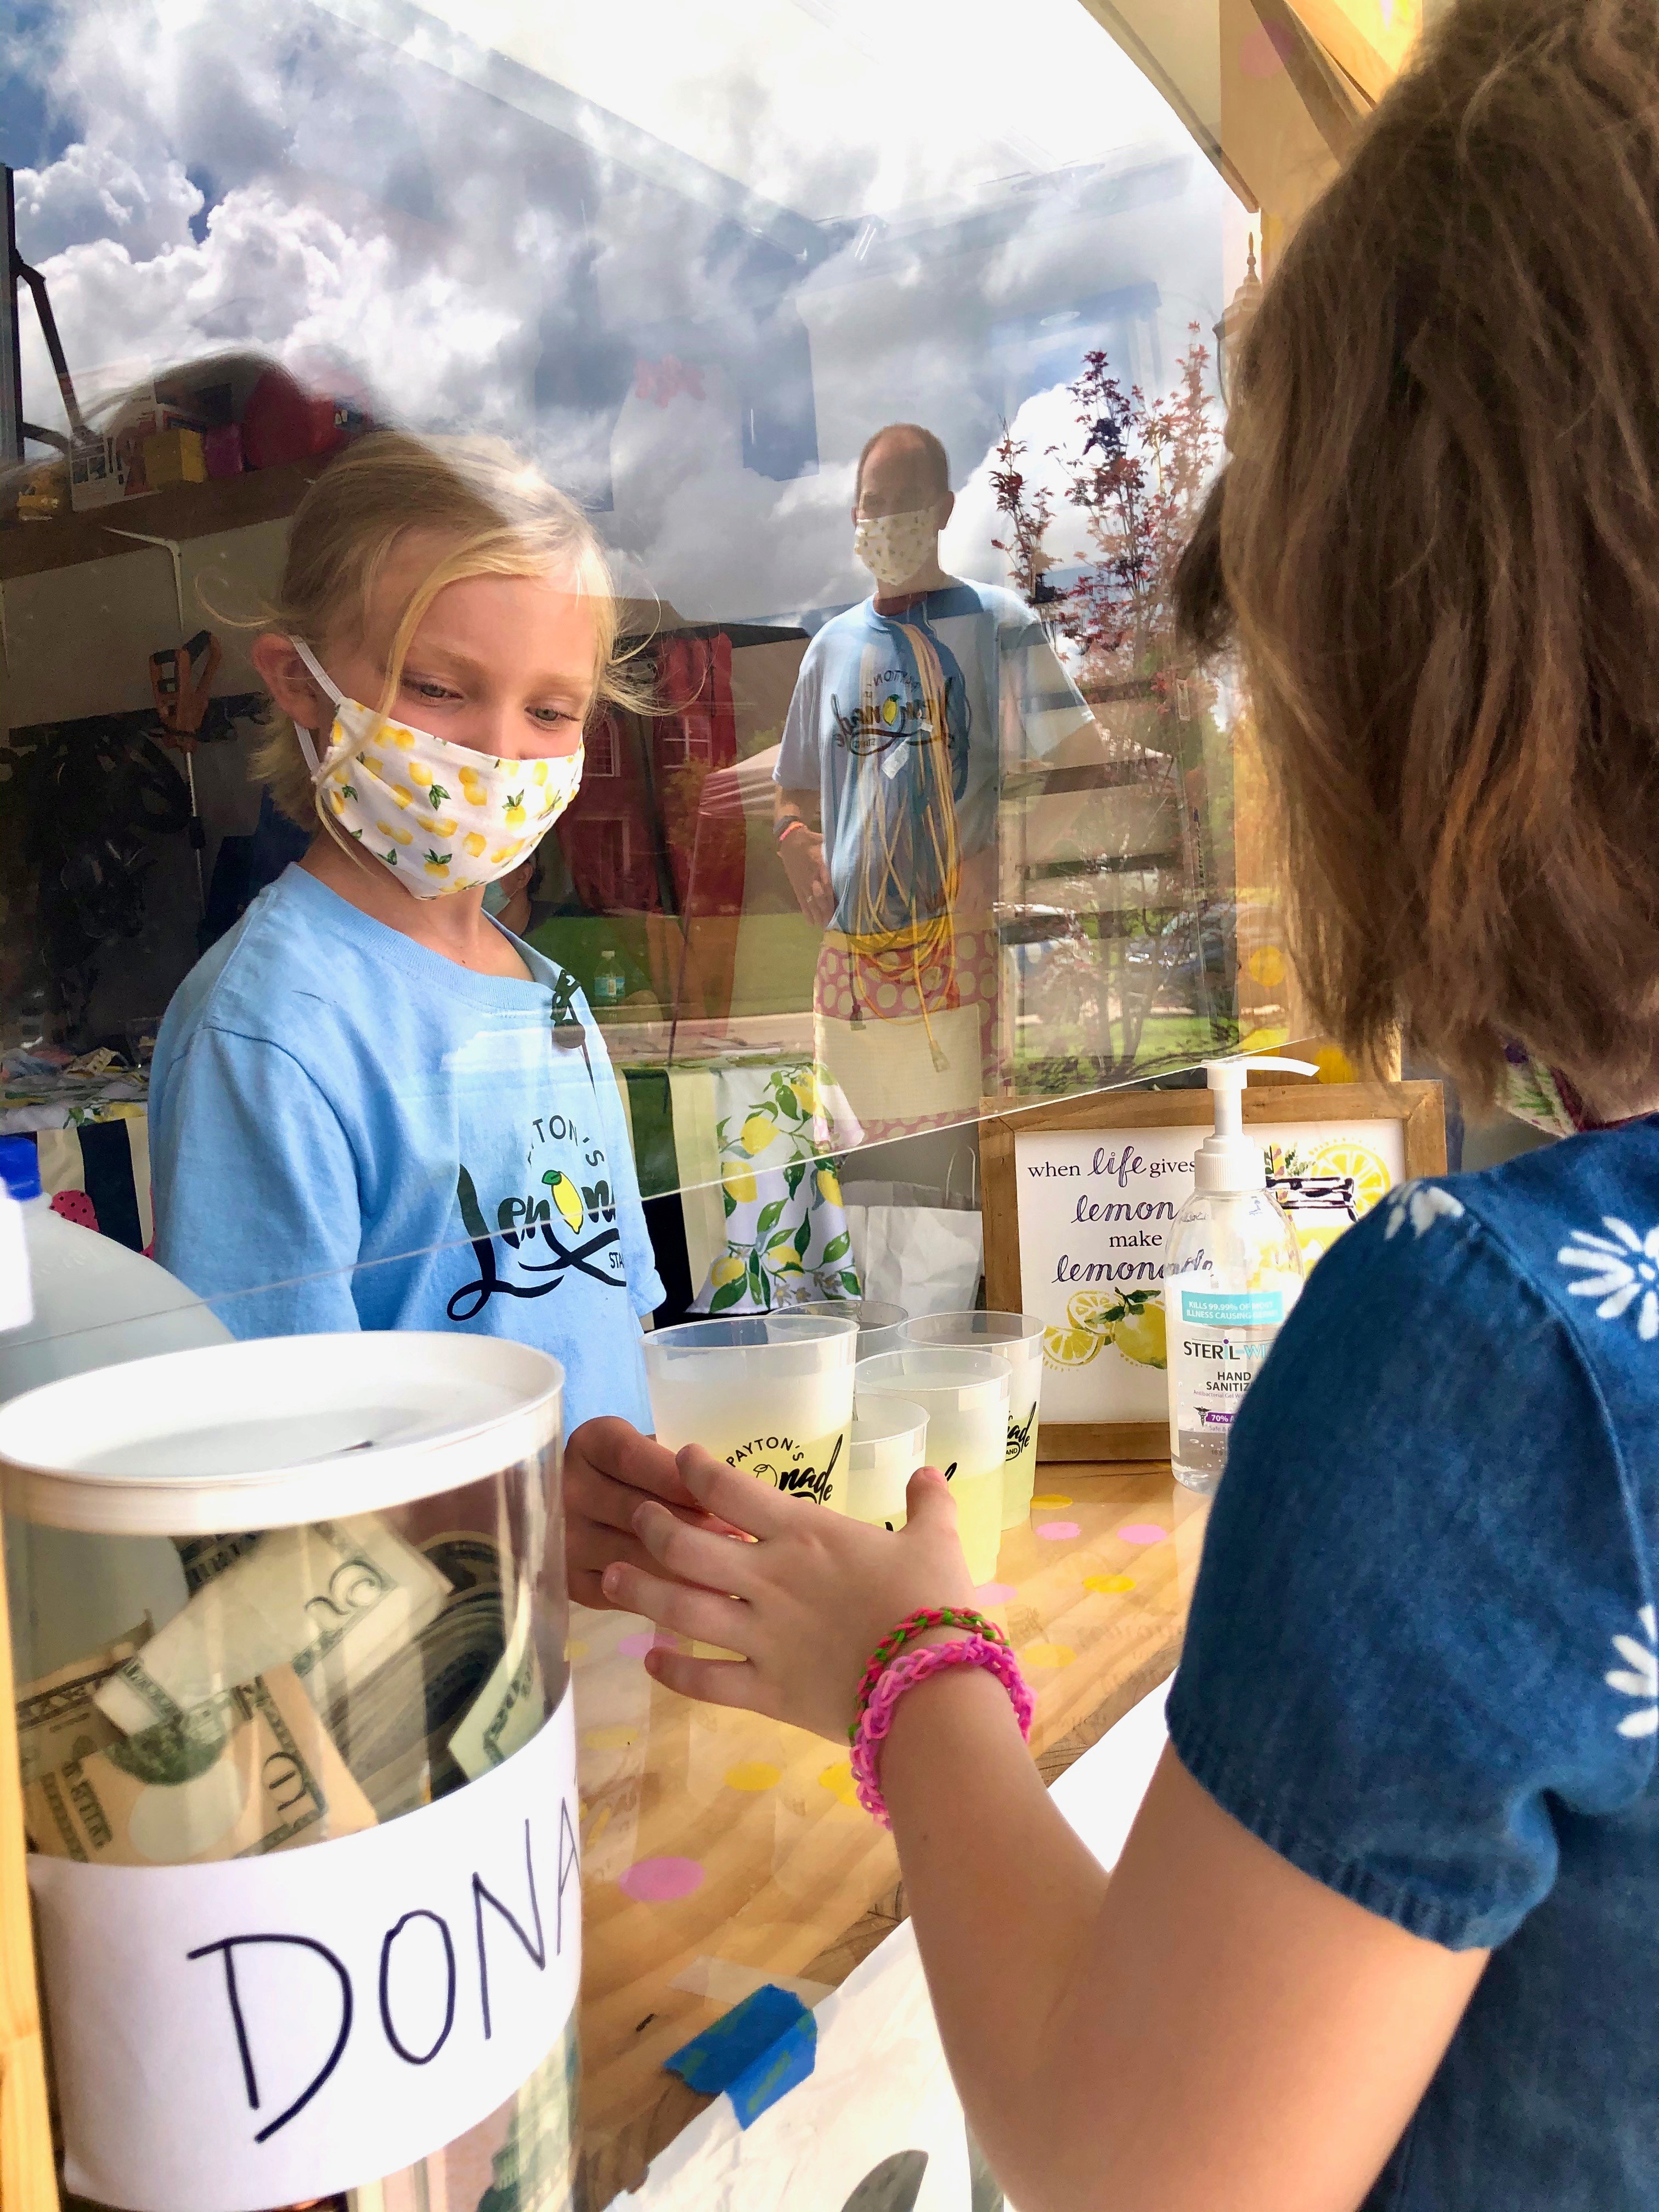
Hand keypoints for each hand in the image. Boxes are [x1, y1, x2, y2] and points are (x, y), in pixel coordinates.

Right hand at [563, 1416, 722, 1608]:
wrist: (594, 1506)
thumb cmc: (642, 1473)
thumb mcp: (654, 1453)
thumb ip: (677, 1467)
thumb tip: (729, 1497)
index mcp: (589, 1442)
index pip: (633, 1458)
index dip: (677, 1479)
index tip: (718, 1499)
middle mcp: (567, 1488)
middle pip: (635, 1509)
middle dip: (692, 1526)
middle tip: (740, 1540)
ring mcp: (564, 1537)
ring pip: (631, 1555)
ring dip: (684, 1566)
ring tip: (731, 1570)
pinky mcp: (570, 1580)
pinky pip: (619, 1592)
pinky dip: (660, 1594)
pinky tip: (699, 1595)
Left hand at [599, 1447, 977, 1741]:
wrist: (932, 1689)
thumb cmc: (935, 1605)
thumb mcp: (937, 1542)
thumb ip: (927, 1504)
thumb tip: (926, 1472)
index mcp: (805, 1536)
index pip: (731, 1491)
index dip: (698, 1470)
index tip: (680, 1458)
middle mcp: (769, 1579)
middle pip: (686, 1547)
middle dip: (651, 1528)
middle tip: (634, 1518)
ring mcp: (760, 1637)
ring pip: (680, 1609)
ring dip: (640, 1592)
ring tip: (610, 1579)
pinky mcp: (764, 1690)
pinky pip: (705, 1680)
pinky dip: (673, 1671)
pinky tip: (651, 1660)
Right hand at [777, 823, 835, 927]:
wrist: (790, 839)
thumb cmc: (812, 840)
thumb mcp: (826, 844)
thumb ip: (837, 855)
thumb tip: (854, 860)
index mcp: (820, 866)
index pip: (829, 885)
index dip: (834, 898)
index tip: (842, 910)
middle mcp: (812, 877)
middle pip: (821, 897)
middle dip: (827, 911)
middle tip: (834, 925)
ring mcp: (803, 883)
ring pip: (811, 902)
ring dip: (818, 915)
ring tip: (824, 927)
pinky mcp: (796, 886)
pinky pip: (801, 901)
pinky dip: (806, 912)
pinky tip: (811, 922)